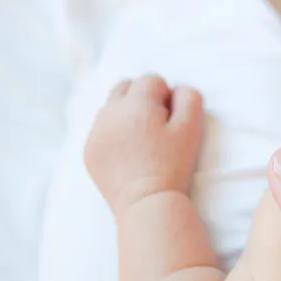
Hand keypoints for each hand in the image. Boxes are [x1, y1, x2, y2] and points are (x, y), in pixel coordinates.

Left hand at [84, 74, 204, 214]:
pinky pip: (101, 129)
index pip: (151, 79)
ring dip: (126, 113)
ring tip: (142, 139)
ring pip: (111, 107)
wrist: (146, 201)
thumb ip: (188, 97)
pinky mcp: (89, 150)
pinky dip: (114, 133)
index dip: (166, 96)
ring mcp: (96, 132)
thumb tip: (176, 89)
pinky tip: (128, 153)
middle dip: (142, 97)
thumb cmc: (173, 164)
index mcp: (136, 103)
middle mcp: (110, 112)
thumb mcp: (192, 127)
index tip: (170, 119)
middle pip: (125, 86)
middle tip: (156, 124)